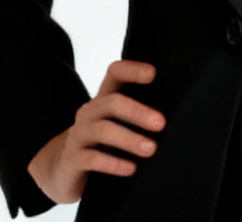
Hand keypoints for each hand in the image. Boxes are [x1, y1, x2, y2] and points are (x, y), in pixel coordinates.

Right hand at [27, 60, 165, 204]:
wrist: (63, 171)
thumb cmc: (99, 146)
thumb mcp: (115, 126)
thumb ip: (136, 118)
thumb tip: (178, 119)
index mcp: (103, 101)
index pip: (114, 74)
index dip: (131, 70)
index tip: (153, 73)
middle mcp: (89, 113)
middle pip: (112, 102)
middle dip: (137, 111)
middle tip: (161, 123)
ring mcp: (79, 135)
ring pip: (102, 130)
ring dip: (129, 138)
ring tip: (150, 149)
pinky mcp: (73, 159)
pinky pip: (91, 158)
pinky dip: (112, 163)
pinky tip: (130, 168)